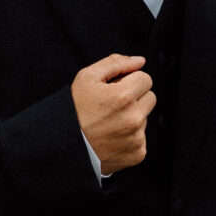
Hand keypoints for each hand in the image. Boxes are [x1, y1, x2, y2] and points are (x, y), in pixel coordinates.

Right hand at [72, 54, 153, 173]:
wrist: (66, 145)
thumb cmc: (74, 111)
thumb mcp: (87, 78)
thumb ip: (115, 63)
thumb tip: (139, 61)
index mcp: (124, 97)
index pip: (146, 79)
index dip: (130, 81)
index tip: (117, 88)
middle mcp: (134, 118)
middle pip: (150, 97)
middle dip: (135, 98)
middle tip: (114, 105)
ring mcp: (137, 138)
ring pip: (145, 118)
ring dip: (133, 117)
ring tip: (110, 122)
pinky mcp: (138, 153)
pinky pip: (142, 137)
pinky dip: (131, 136)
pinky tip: (113, 136)